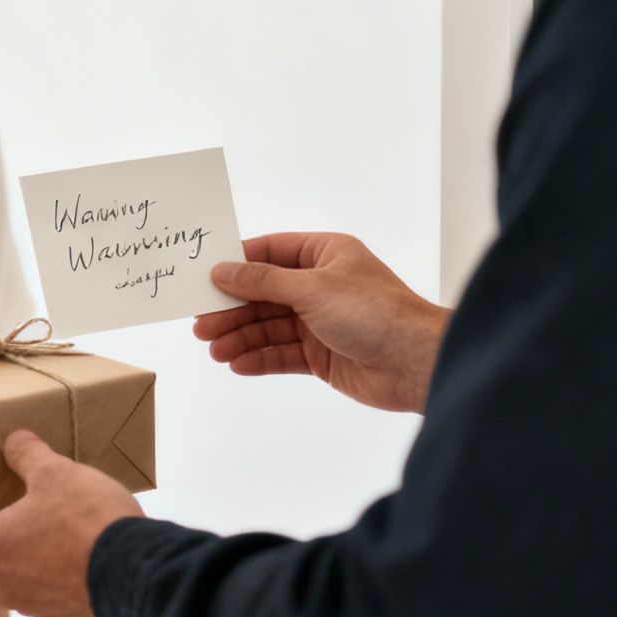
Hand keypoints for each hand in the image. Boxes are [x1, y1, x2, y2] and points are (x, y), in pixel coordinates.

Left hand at [0, 430, 142, 616]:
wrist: (136, 574)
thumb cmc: (86, 520)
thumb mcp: (55, 472)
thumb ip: (27, 454)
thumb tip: (14, 440)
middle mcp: (0, 586)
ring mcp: (31, 606)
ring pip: (1, 585)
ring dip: (1, 562)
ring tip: (18, 534)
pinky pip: (35, 597)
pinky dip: (35, 579)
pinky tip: (55, 560)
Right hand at [197, 232, 450, 413]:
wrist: (415, 363)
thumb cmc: (373, 312)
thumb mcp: (312, 288)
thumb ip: (263, 281)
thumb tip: (223, 271)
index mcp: (324, 255)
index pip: (269, 253)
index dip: (236, 266)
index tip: (204, 279)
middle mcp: (320, 286)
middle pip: (264, 294)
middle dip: (233, 309)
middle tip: (201, 325)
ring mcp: (320, 322)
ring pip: (269, 327)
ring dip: (241, 337)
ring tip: (214, 350)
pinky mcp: (321, 356)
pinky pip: (282, 354)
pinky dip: (259, 358)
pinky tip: (237, 363)